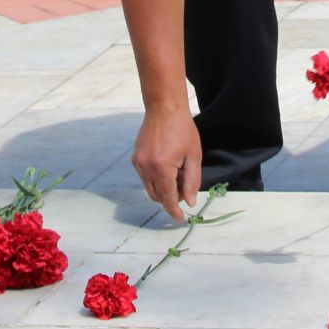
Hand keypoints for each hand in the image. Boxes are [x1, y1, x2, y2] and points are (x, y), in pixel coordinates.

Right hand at [133, 103, 202, 223]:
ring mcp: (138, 162)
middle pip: (156, 196)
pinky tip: (168, 165)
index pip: (167, 198)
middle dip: (170, 197)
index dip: (174, 211)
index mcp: (161, 168)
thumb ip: (192, 181)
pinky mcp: (135, 157)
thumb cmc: (183, 130)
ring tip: (178, 172)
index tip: (180, 219)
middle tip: (185, 186)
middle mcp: (146, 168)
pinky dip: (156, 178)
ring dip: (163, 188)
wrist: (164, 108)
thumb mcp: (193, 156)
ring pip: (149, 187)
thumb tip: (189, 202)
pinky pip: (145, 176)